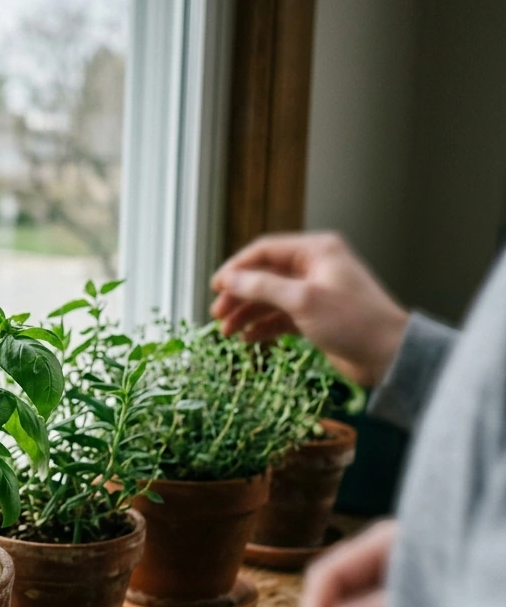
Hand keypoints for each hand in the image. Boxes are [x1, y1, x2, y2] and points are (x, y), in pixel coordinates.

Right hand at [210, 232, 408, 386]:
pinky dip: (264, 326)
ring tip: (227, 331)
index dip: (236, 268)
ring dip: (248, 313)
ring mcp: (316, 292)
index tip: (215, 287)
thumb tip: (228, 280)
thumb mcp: (303, 300)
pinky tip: (249, 338)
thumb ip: (261, 287)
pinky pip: (282, 316)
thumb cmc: (353, 322)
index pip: (265, 250)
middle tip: (218, 314)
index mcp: (316, 250)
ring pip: (271, 297)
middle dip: (239, 294)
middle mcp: (315, 267)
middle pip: (264, 275)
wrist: (391, 355)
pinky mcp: (317, 316)